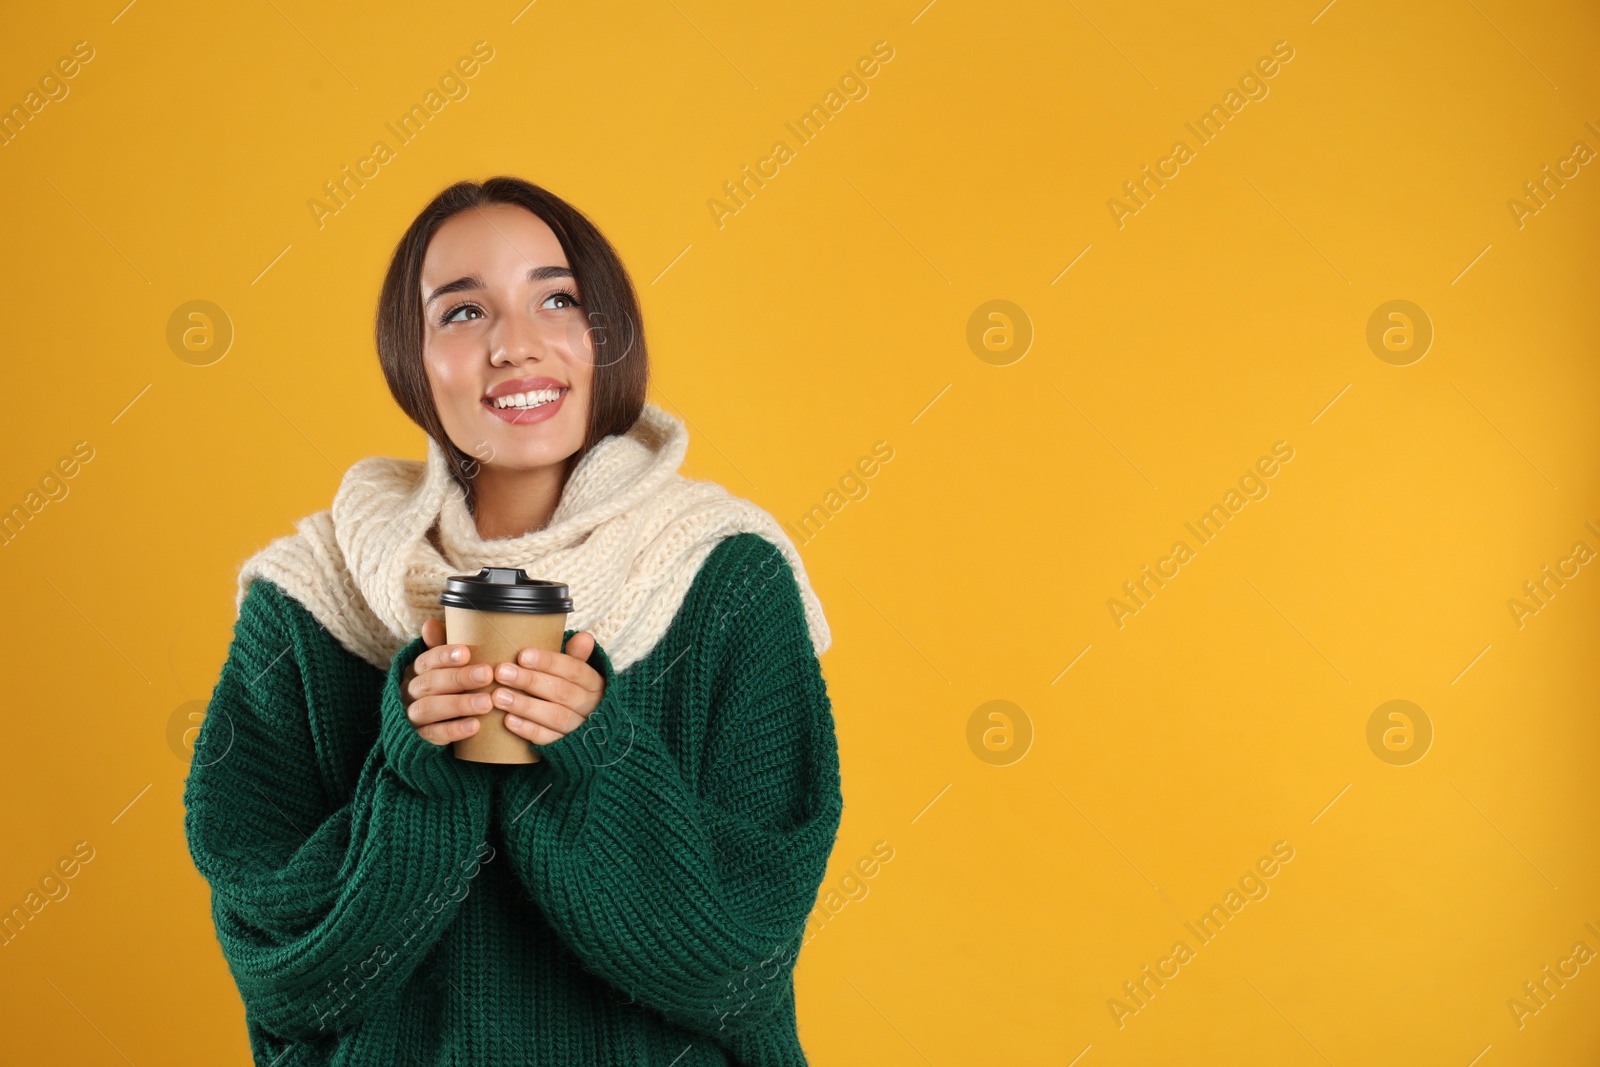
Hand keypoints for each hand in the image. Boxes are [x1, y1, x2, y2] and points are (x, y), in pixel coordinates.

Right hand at [399, 618, 493, 745]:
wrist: (427, 730)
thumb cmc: (443, 690)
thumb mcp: (442, 669)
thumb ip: (440, 648)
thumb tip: (430, 623)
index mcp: (416, 671)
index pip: (426, 660)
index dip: (444, 656)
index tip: (466, 653)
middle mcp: (409, 692)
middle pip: (429, 683)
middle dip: (458, 678)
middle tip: (486, 674)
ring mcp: (412, 717)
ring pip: (429, 708)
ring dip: (459, 704)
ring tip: (487, 702)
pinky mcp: (419, 739)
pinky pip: (434, 734)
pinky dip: (454, 730)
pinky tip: (476, 726)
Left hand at [491, 631, 606, 745]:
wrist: (591, 738)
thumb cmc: (577, 696)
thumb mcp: (580, 677)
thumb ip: (577, 657)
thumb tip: (584, 636)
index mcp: (594, 684)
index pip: (574, 670)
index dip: (549, 662)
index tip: (522, 655)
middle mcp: (590, 706)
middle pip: (561, 692)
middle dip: (530, 681)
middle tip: (501, 672)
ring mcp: (579, 729)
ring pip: (554, 716)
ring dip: (525, 706)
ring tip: (498, 696)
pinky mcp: (566, 747)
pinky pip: (548, 739)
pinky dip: (528, 730)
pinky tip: (508, 721)